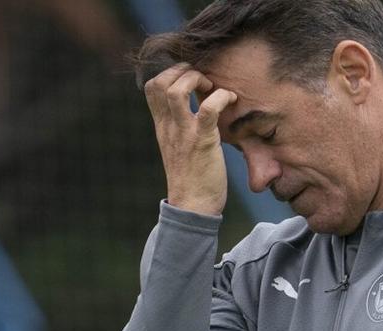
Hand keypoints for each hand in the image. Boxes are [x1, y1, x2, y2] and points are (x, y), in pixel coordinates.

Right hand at [143, 63, 236, 215]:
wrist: (193, 207)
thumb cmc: (191, 178)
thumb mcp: (177, 147)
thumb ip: (179, 127)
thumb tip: (194, 110)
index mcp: (162, 127)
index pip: (151, 88)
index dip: (170, 73)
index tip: (190, 79)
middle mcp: (169, 127)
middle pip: (159, 83)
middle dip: (182, 70)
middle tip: (202, 80)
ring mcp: (184, 133)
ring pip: (177, 90)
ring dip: (197, 79)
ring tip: (212, 87)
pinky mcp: (203, 142)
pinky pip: (209, 109)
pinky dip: (222, 97)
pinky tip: (231, 100)